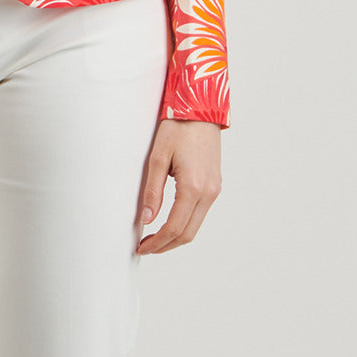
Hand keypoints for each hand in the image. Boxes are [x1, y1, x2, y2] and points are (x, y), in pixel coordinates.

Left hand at [136, 119, 221, 254]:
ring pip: (196, 226)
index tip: (142, 247)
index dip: (157, 242)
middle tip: (146, 248)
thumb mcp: (157, 157)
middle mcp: (208, 192)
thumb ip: (152, 191)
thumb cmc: (178, 127)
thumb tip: (146, 219)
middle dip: (166, 245)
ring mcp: (214, 189)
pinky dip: (185, 223)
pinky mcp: (215, 185)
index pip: (174, 227)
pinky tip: (170, 221)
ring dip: (176, 236)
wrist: (201, 109)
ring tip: (155, 237)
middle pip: (188, 233)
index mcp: (193, 187)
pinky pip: (200, 213)